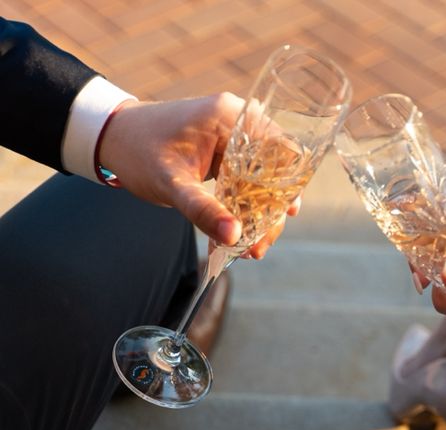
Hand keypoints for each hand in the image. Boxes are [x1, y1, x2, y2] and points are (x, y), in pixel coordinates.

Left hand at [98, 95, 300, 250]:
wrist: (111, 139)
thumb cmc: (137, 152)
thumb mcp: (170, 183)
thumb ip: (202, 209)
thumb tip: (234, 236)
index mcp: (229, 117)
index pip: (279, 148)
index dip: (288, 182)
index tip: (286, 214)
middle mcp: (236, 123)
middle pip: (273, 170)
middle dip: (269, 212)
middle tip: (259, 246)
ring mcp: (230, 139)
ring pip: (260, 181)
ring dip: (256, 216)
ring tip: (248, 249)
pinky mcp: (223, 155)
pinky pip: (244, 183)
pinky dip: (241, 209)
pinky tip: (235, 236)